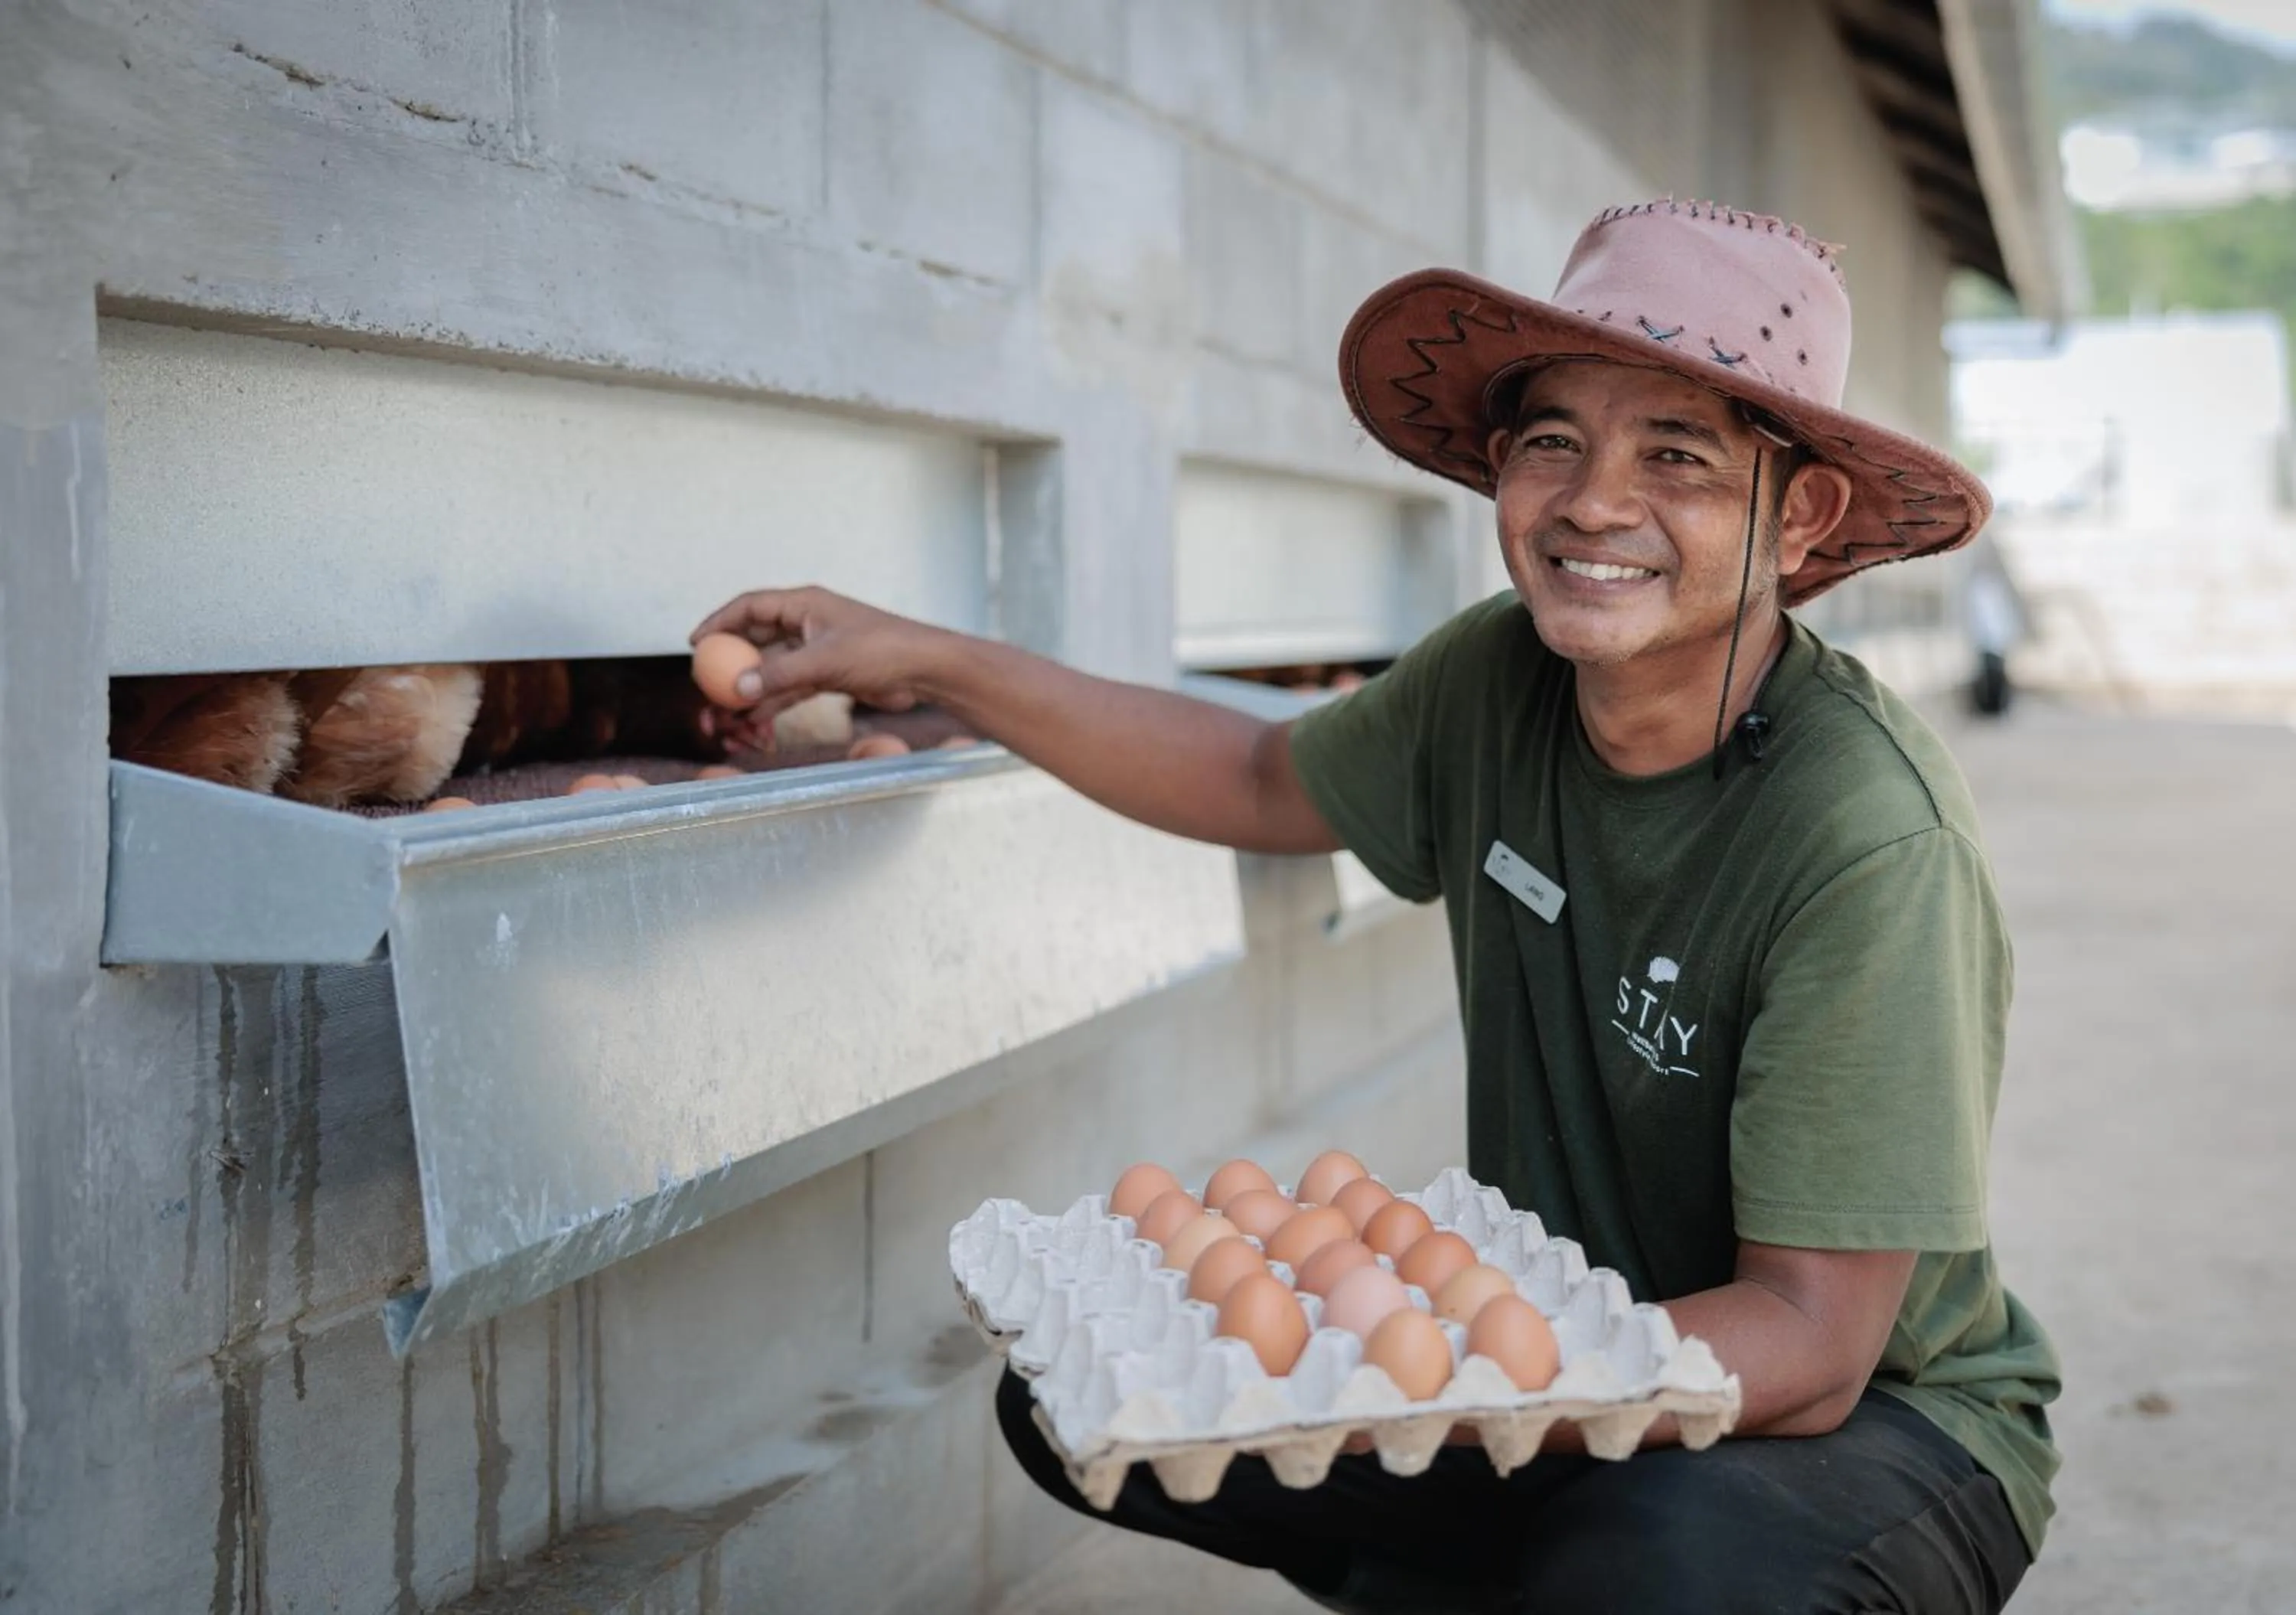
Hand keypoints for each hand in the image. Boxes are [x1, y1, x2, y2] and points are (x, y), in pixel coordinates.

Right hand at [688, 586, 950, 750]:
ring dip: (752, 692)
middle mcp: (807, 623)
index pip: (749, 606)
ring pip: (772, 669)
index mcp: (804, 604)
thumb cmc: (882, 651)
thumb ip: (780, 674)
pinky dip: (774, 704)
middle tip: (707, 688)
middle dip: (730, 666)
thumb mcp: (825, 660)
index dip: (719, 622)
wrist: (924, 671)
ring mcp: (816, 650)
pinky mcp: (829, 674)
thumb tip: (738, 686)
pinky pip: (791, 688)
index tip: (695, 643)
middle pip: (756, 640)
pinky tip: (756, 725)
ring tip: (728, 717)